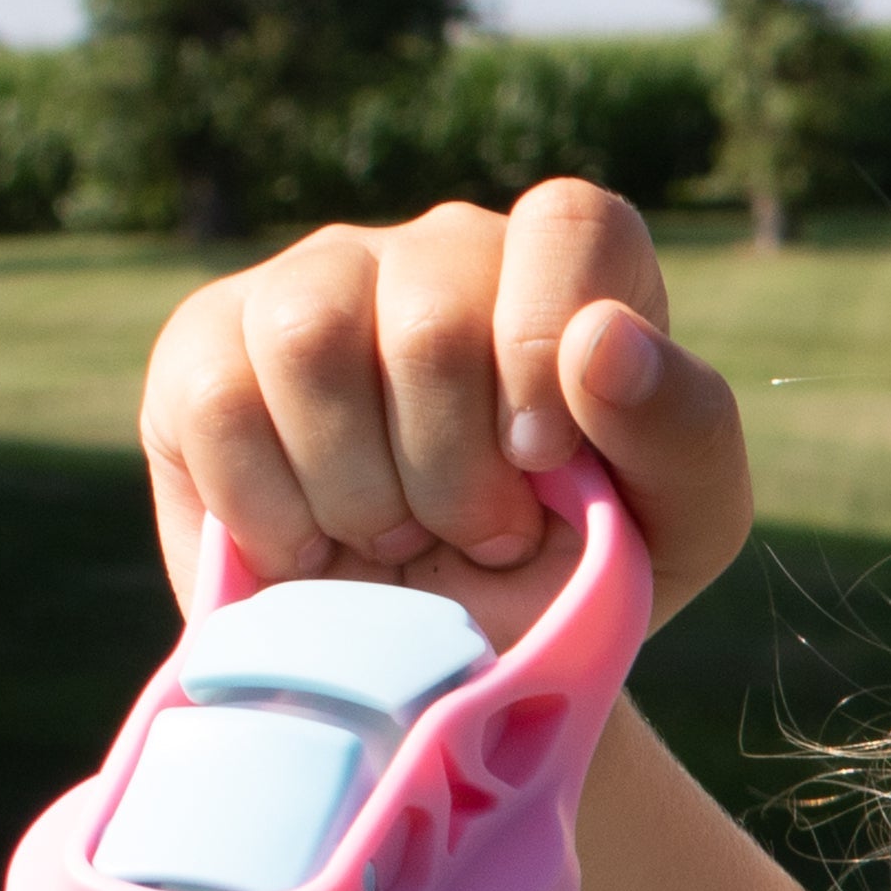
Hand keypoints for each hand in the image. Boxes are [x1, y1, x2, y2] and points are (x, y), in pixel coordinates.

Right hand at [136, 181, 754, 646]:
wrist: (445, 665)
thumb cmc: (579, 577)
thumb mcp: (679, 527)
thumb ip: (683, 430)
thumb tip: (604, 340)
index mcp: (571, 274)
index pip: (569, 224)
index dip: (547, 346)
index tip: (544, 462)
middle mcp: (443, 254)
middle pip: (430, 318)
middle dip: (457, 474)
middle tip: (481, 537)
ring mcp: (318, 282)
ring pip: (310, 343)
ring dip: (365, 493)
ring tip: (398, 541)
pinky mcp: (207, 343)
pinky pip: (218, 403)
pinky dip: (274, 512)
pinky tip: (312, 549)